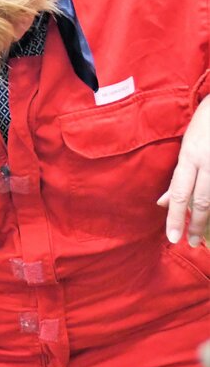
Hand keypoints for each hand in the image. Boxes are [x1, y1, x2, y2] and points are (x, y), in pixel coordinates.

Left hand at [158, 96, 209, 245]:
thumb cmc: (206, 123)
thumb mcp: (187, 146)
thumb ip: (177, 176)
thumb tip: (161, 203)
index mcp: (189, 157)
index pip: (178, 194)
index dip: (174, 217)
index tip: (172, 237)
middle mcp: (207, 161)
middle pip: (201, 200)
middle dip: (195, 225)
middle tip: (192, 243)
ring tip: (205, 235)